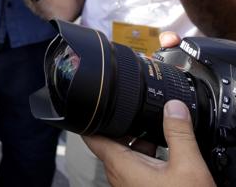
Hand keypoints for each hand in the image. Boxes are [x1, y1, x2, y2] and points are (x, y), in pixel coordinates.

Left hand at [83, 31, 210, 186]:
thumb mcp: (187, 166)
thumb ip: (179, 133)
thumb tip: (173, 105)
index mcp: (119, 162)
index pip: (88, 132)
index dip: (84, 111)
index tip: (85, 92)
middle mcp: (118, 171)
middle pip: (108, 135)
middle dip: (119, 116)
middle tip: (133, 99)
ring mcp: (129, 180)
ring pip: (125, 149)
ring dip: (136, 133)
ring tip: (153, 117)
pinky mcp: (143, 186)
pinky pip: (140, 162)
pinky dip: (148, 149)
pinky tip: (165, 144)